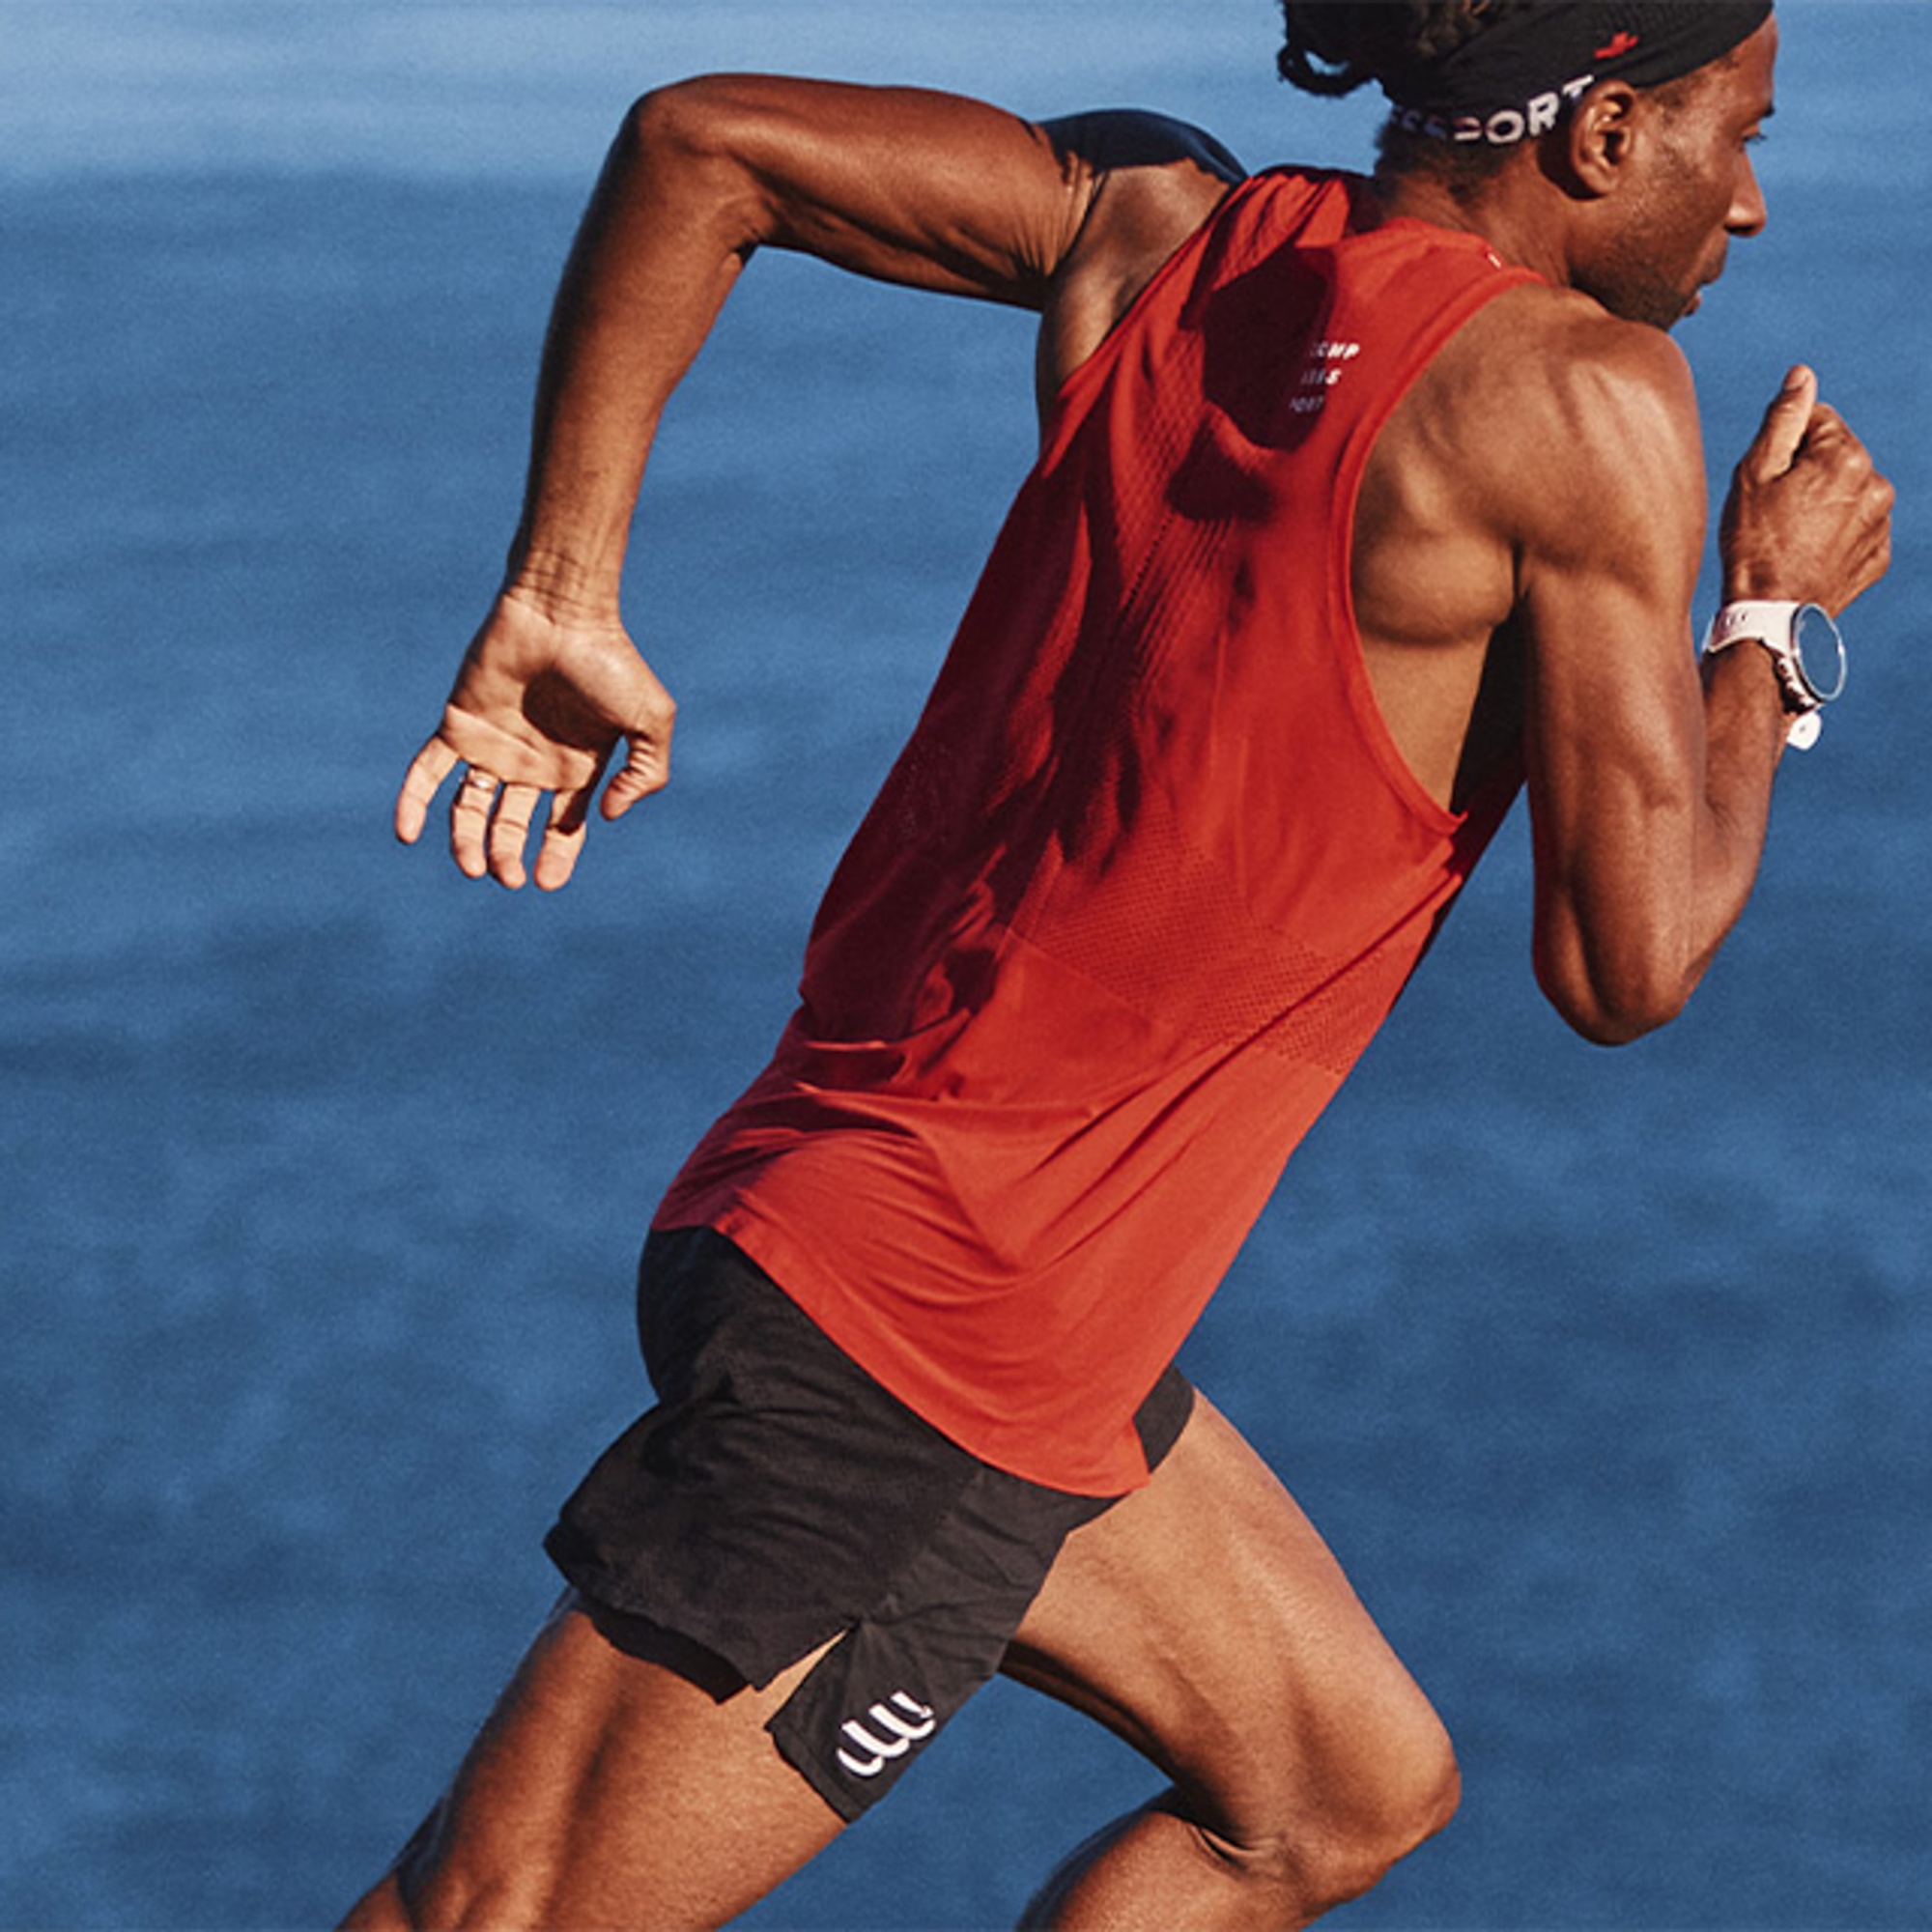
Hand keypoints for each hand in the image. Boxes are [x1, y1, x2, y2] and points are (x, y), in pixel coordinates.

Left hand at [394, 589, 675, 889]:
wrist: (561, 611)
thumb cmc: (610, 661)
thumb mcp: (651, 721)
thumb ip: (646, 774)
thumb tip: (607, 816)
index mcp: (576, 767)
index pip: (562, 828)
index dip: (555, 858)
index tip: (545, 882)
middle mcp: (532, 763)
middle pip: (511, 825)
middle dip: (507, 856)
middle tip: (505, 876)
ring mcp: (492, 745)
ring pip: (470, 807)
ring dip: (466, 842)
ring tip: (470, 867)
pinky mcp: (458, 724)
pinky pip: (428, 771)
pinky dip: (414, 802)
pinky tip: (406, 834)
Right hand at [1720, 365, 1893, 614]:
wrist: (1771, 614)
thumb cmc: (1754, 543)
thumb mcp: (1754, 474)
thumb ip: (1783, 419)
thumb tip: (1803, 375)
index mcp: (1846, 456)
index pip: (1817, 421)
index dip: (1784, 446)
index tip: (1768, 480)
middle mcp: (1876, 483)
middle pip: (1836, 456)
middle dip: (1807, 473)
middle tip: (1774, 511)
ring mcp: (1881, 522)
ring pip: (1848, 492)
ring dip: (1824, 503)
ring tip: (1790, 536)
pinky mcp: (1879, 555)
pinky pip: (1856, 529)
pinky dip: (1835, 535)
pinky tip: (1807, 554)